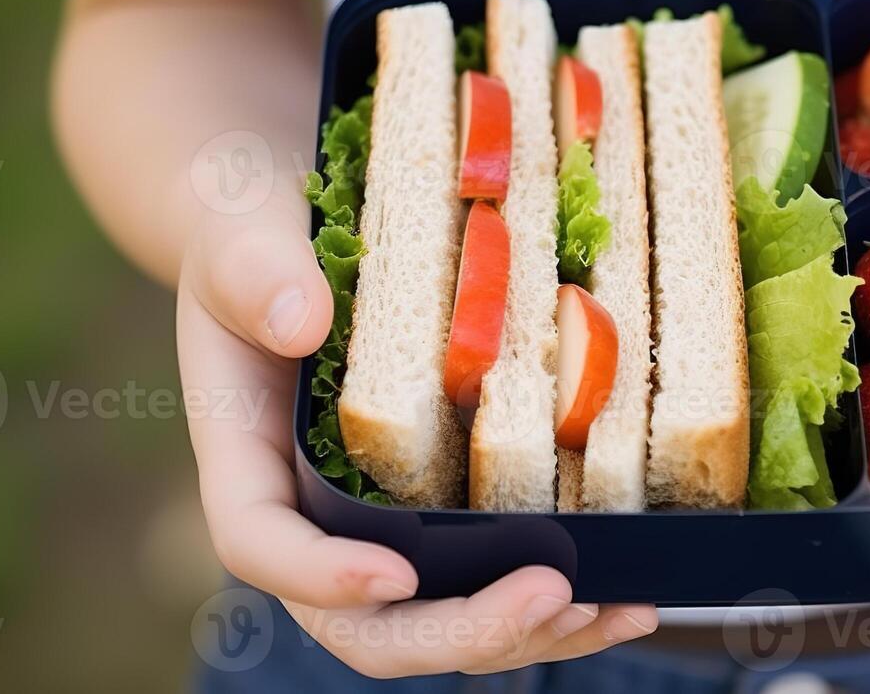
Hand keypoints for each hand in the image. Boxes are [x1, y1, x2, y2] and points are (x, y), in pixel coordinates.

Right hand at [176, 175, 656, 676]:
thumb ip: (256, 274)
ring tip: (609, 608)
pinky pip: (489, 583)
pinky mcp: (441, 513)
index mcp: (251, 462)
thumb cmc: (257, 240)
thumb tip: (301, 320)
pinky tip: (627, 599)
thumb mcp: (243, 237)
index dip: (324, 578)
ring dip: (524, 634)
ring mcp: (379, 526)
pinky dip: (556, 606)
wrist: (293, 235)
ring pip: (439, 624)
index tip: (394, 573)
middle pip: (366, 624)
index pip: (265, 546)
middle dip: (457, 630)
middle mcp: (313, 517)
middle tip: (547, 594)